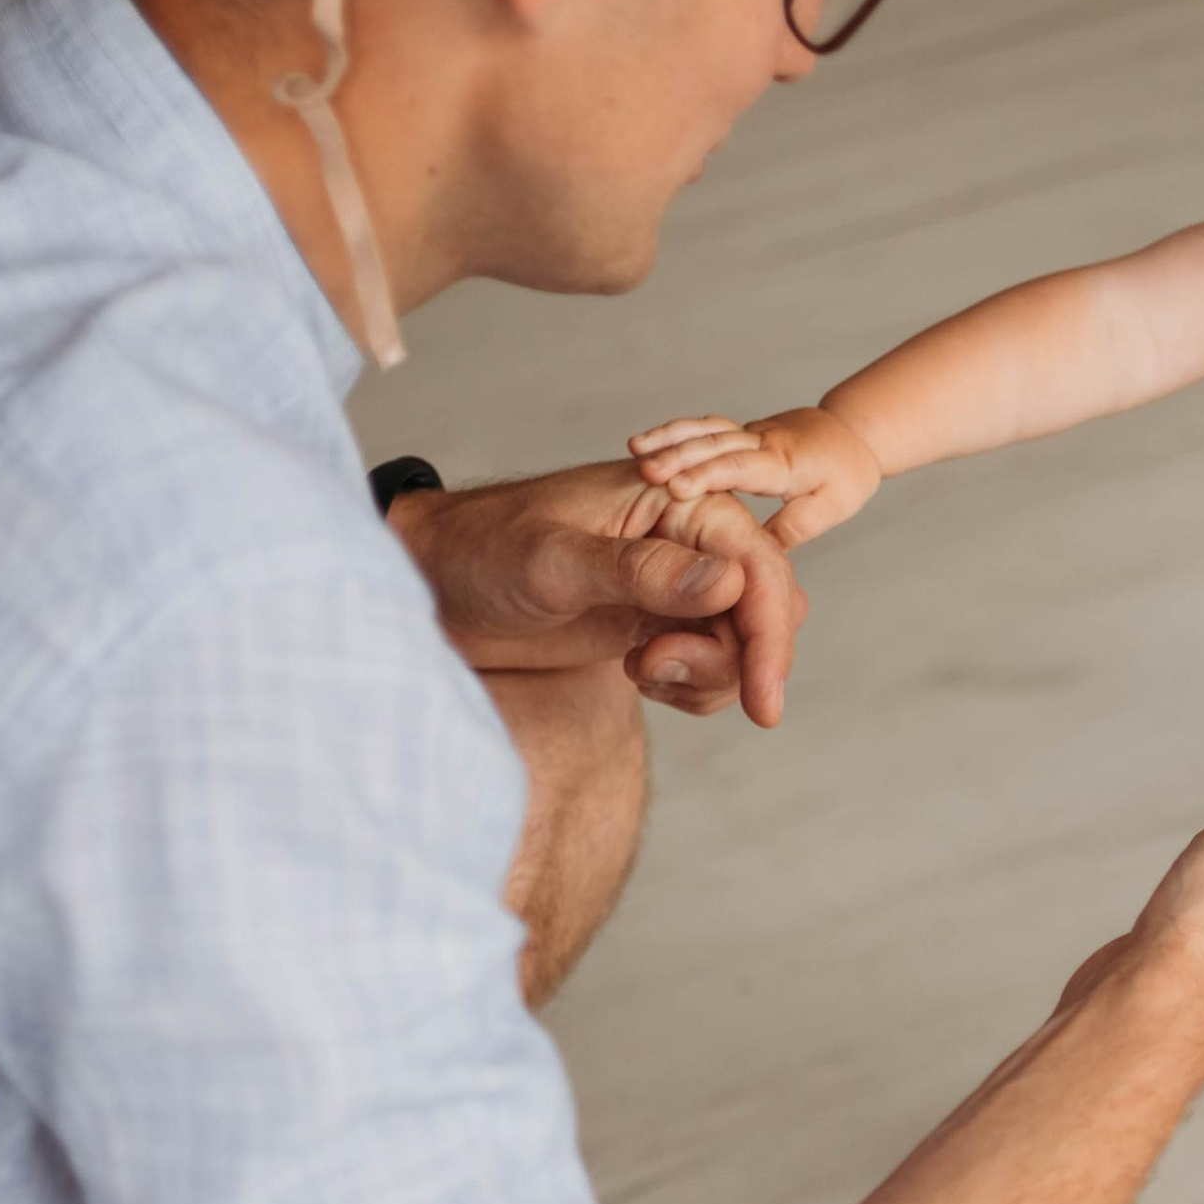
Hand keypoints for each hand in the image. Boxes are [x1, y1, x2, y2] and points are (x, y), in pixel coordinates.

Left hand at [389, 458, 805, 726]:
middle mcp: (689, 539)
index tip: (762, 701)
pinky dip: (690, 686)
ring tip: (636, 670)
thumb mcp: (553, 562)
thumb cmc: (480, 551)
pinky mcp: (658, 623)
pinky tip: (636, 674)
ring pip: (742, 644)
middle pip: (764, 610)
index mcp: (678, 502)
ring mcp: (676, 584)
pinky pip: (711, 664)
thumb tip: (727, 582)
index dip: (770, 635)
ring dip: (706, 676)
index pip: (759, 567)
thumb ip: (639, 572)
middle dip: (734, 659)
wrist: (434, 583)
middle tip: (655, 673)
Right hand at [627, 406, 881, 547]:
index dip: (708, 475)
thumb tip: (760, 552)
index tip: (675, 489)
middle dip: (679, 455)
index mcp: (784, 462)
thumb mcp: (830, 506)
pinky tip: (645, 445)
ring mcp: (749, 433)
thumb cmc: (844, 475)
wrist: (852, 433)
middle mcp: (763, 441)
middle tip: (644, 472)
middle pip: (717, 443)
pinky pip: (705, 427)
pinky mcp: (740, 432)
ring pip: (707, 430)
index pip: (741, 466)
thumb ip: (794, 526)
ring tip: (635, 449)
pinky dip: (676, 432)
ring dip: (670, 438)